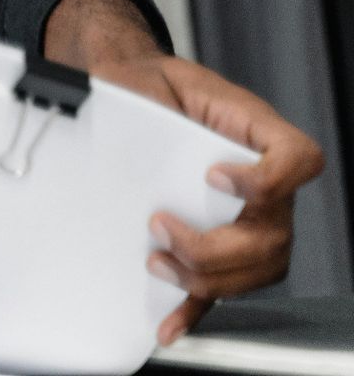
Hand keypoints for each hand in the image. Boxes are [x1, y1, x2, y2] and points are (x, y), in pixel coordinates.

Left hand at [114, 57, 322, 343]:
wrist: (134, 93)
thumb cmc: (151, 88)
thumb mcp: (155, 81)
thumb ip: (152, 98)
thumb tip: (105, 116)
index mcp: (255, 133)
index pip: (298, 159)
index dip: (268, 179)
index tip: (214, 175)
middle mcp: (263, 181)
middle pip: (274, 234)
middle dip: (216, 246)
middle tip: (161, 225)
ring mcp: (248, 217)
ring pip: (257, 267)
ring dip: (208, 278)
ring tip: (158, 262)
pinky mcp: (219, 241)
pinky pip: (224, 284)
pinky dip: (197, 307)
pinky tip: (170, 322)